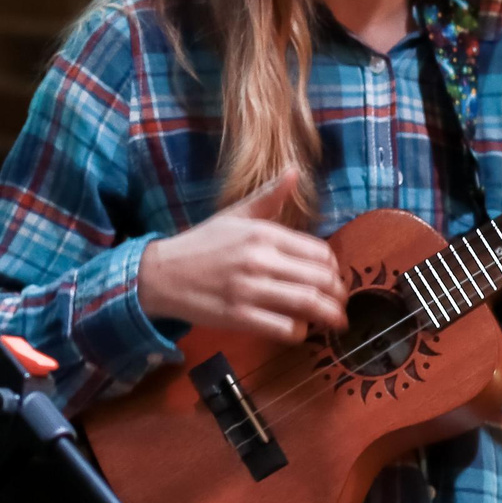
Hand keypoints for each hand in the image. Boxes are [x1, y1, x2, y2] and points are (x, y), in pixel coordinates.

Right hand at [137, 169, 346, 344]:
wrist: (160, 274)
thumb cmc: (200, 244)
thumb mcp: (234, 215)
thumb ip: (269, 196)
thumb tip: (295, 171)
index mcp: (262, 233)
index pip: (319, 252)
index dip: (333, 268)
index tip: (333, 277)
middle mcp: (259, 259)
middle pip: (320, 279)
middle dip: (338, 295)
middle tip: (341, 303)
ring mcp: (249, 289)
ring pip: (309, 304)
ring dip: (329, 315)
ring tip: (334, 320)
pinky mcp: (239, 316)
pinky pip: (285, 328)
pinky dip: (299, 331)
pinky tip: (298, 328)